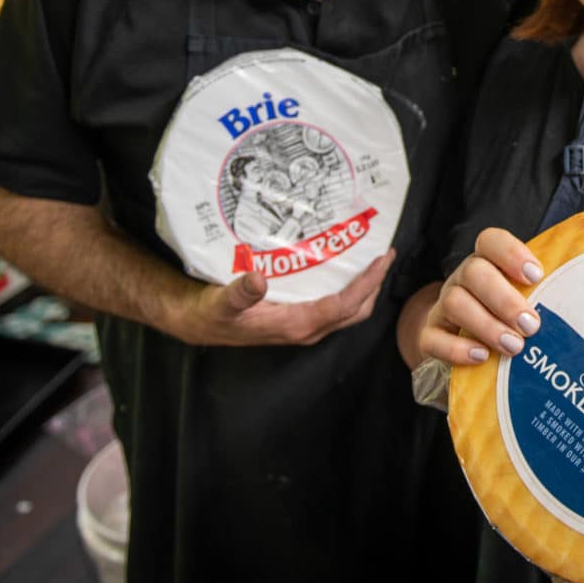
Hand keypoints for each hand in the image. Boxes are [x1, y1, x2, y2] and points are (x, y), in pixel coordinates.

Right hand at [180, 248, 394, 345]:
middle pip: (355, 310)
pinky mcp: (298, 318)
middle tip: (385, 254)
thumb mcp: (221, 302)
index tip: (382, 260)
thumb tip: (259, 281)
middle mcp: (306, 328)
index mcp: (296, 325)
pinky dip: (347, 287)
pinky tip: (344, 266)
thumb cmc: (211, 313)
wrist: (198, 322)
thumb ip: (240, 293)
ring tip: (371, 257)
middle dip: (374, 284)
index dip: (367, 283)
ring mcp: (304, 325)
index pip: (343, 305)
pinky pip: (333, 305)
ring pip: (346, 309)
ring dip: (363, 286)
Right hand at [418, 227, 542, 364]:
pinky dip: (457, 349)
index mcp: (487, 262)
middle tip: (531, 325)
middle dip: (505, 299)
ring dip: (487, 326)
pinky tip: (482, 357)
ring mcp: (443, 306)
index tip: (536, 276)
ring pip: (454, 302)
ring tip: (514, 346)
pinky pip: (433, 339)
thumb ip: (546, 294)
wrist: (463, 343)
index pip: (490, 241)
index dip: (511, 253)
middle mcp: (463, 279)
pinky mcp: (430, 335)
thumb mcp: (526, 299)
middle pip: (474, 272)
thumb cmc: (508, 318)